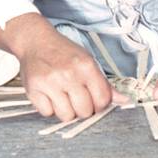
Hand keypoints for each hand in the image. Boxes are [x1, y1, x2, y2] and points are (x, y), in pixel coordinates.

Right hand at [15, 24, 129, 122]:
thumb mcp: (88, 61)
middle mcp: (68, 74)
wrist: (35, 41)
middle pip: (84, 112)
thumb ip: (105, 84)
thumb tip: (124, 100)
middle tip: (76, 97)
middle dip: (82, 108)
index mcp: (86, 66)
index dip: (99, 104)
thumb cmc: (63, 52)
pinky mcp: (33, 89)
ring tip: (63, 96)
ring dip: (66, 110)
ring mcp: (50, 83)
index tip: (93, 99)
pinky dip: (49, 108)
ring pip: (66, 116)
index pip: (102, 100)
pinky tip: (49, 95)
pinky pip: (47, 113)